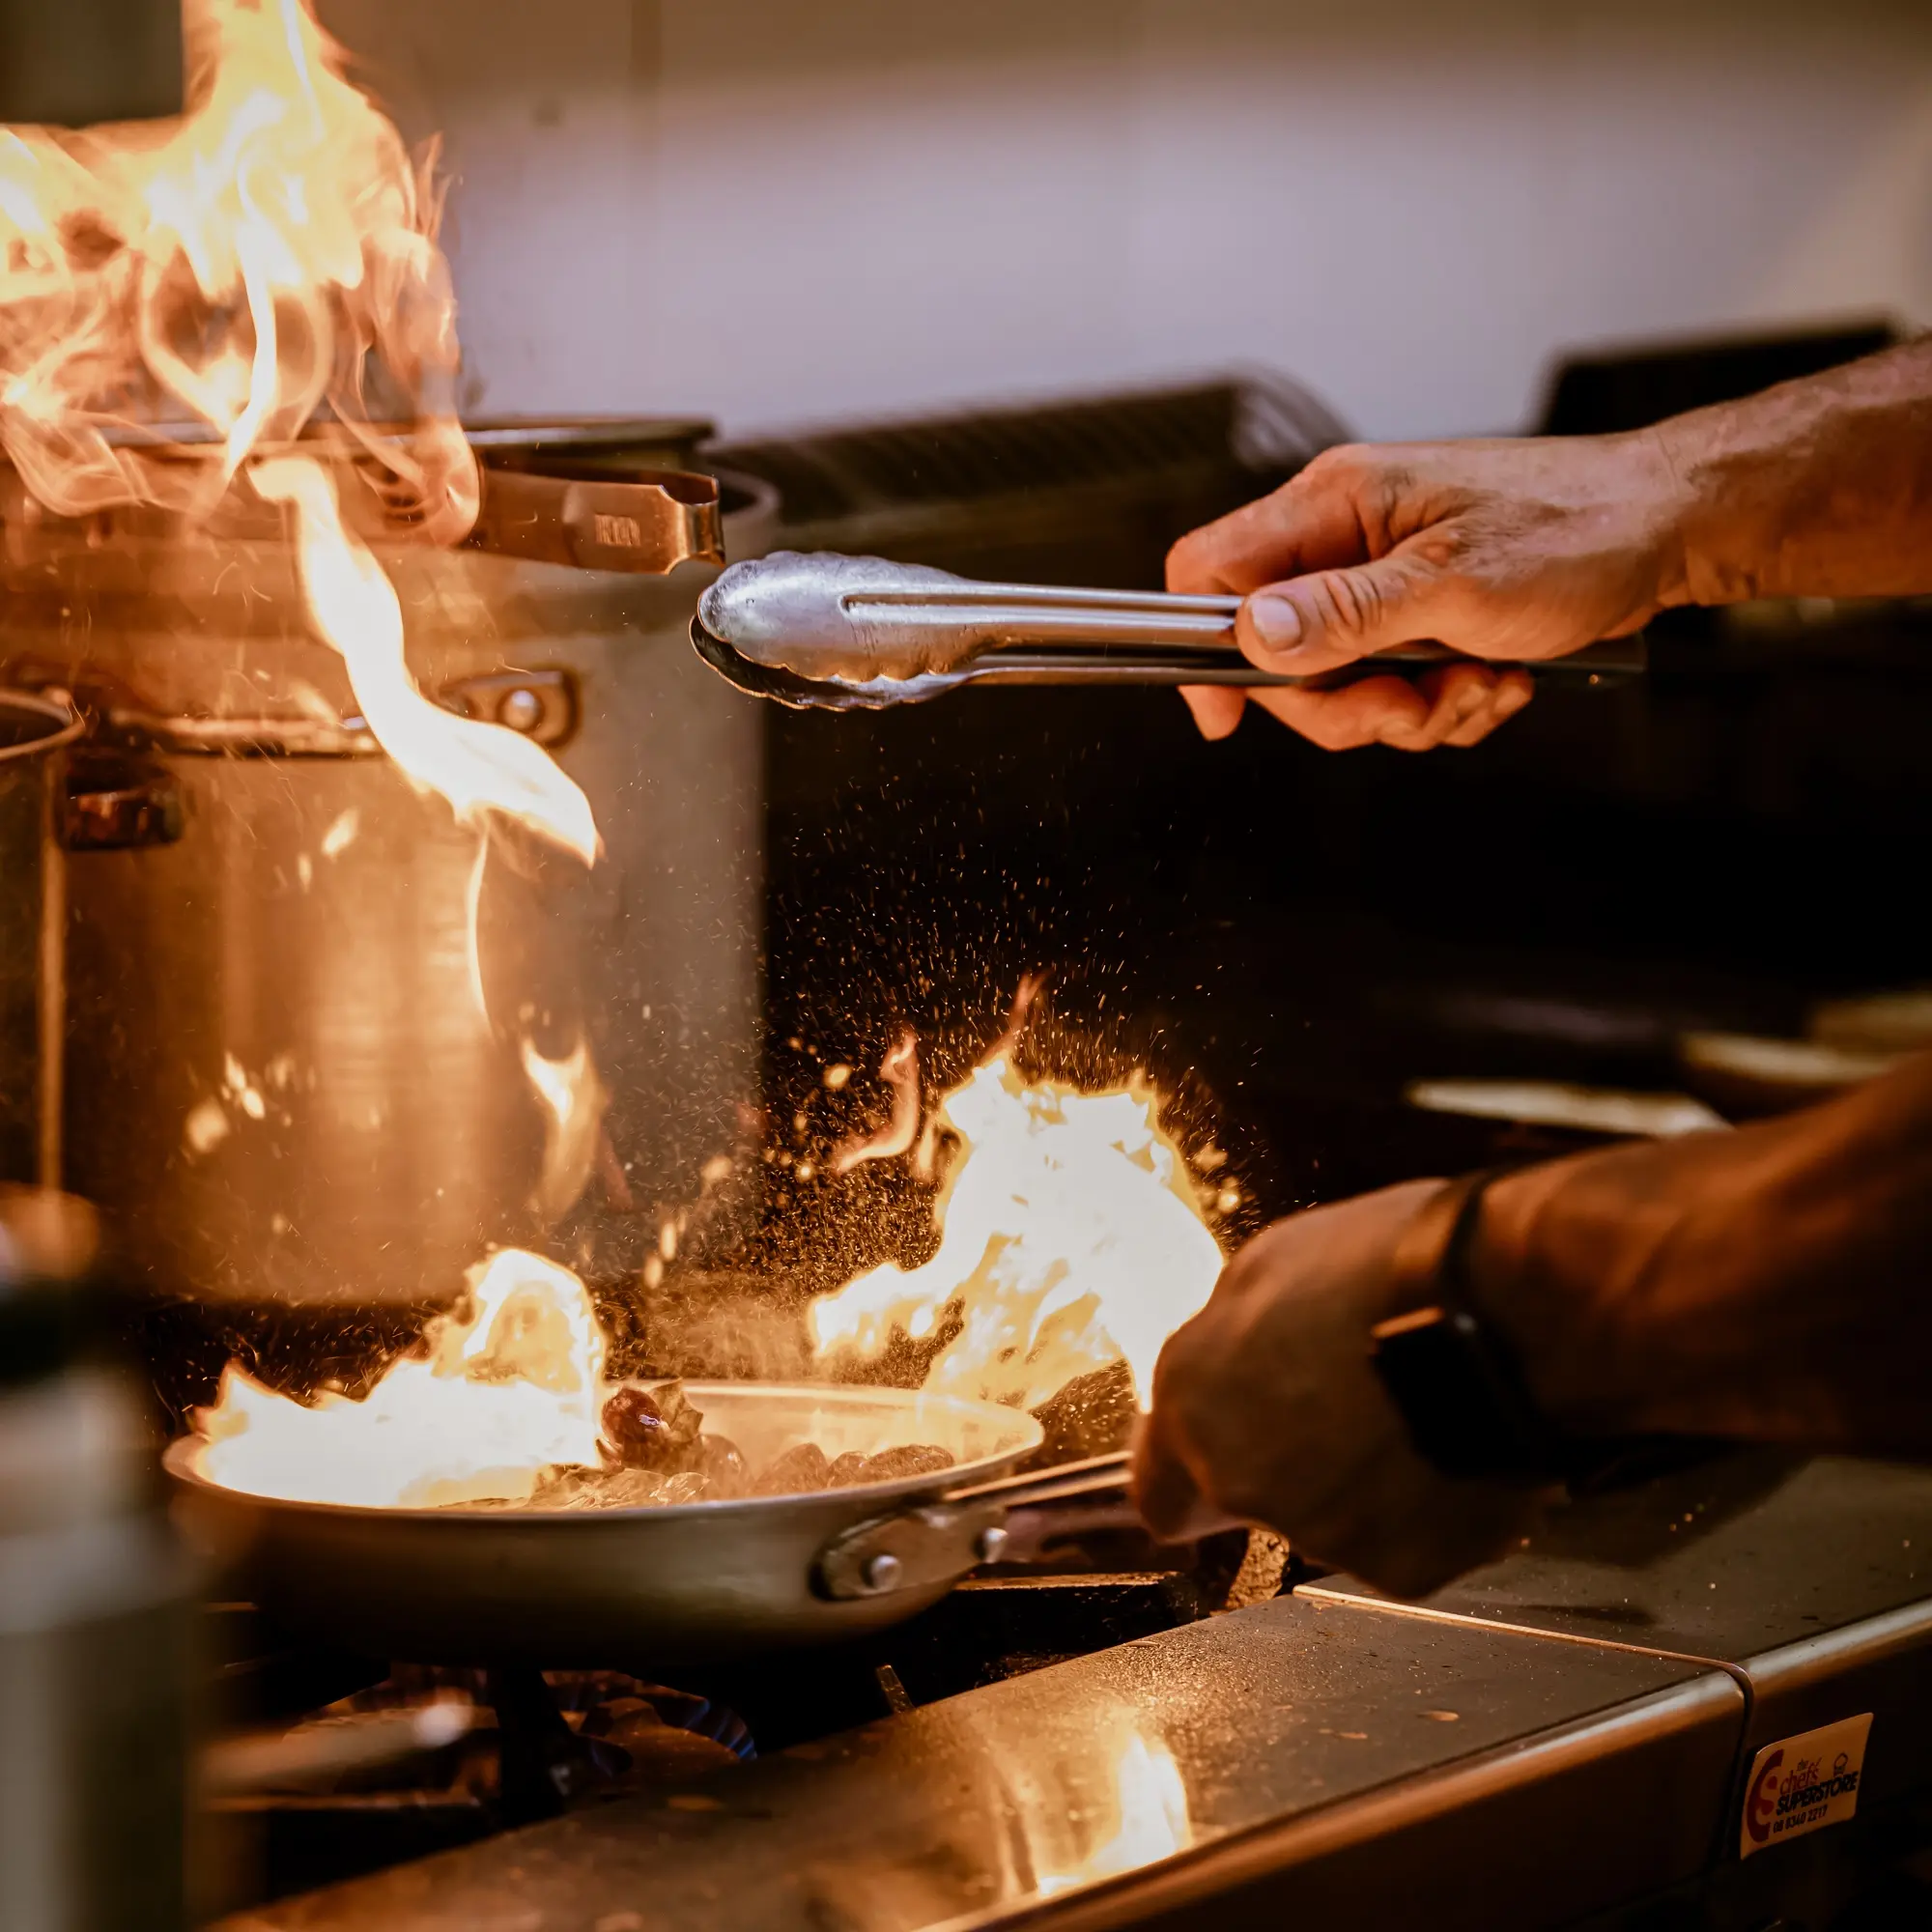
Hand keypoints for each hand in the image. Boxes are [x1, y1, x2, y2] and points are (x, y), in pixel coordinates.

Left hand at [1132, 1181, 1538, 1596]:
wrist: (1502, 1312)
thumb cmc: (1389, 1266)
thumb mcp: (1272, 1264)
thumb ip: (1231, 1333)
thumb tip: (1230, 1354)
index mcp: (1192, 1398)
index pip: (1156, 1486)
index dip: (1192, 1468)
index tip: (1228, 1444)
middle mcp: (1237, 1477)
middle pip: (1246, 1499)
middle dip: (1283, 1466)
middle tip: (1344, 1411)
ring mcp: (1317, 1530)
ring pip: (1326, 1523)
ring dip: (1353, 1483)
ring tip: (1410, 1411)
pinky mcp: (1401, 1568)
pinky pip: (1402, 1545)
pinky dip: (1421, 1511)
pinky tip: (1450, 1446)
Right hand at [1167, 431, 1687, 748]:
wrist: (1668, 530)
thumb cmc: (1578, 529)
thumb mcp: (1455, 583)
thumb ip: (1345, 612)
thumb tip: (1250, 636)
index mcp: (1335, 505)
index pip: (1211, 570)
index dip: (1201, 645)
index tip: (1226, 713)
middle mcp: (1347, 540)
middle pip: (1278, 655)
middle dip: (1346, 704)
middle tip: (1408, 705)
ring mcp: (1383, 580)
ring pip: (1342, 684)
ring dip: (1410, 709)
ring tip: (1477, 681)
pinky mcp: (1420, 615)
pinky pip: (1394, 689)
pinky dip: (1444, 702)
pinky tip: (1496, 676)